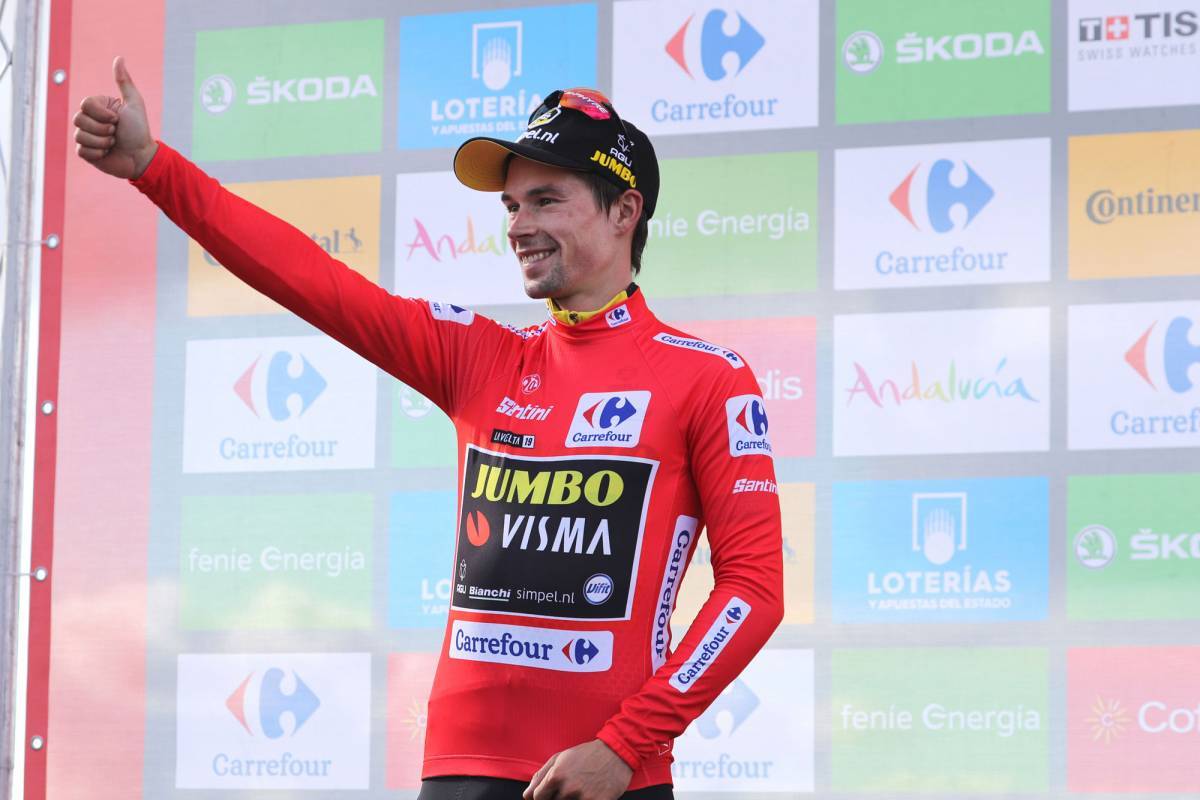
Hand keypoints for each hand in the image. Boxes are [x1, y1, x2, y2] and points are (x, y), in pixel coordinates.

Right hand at [74, 56, 156, 178]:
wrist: (141, 157)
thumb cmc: (139, 130)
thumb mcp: (134, 104)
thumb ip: (125, 82)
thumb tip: (119, 58)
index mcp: (98, 107)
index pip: (85, 104)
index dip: (101, 114)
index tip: (117, 120)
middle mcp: (89, 120)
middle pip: (79, 119)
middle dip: (102, 129)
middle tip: (116, 133)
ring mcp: (86, 136)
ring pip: (79, 135)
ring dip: (102, 142)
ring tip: (113, 143)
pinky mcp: (86, 153)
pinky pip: (81, 151)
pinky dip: (97, 153)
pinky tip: (107, 153)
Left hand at [524, 739, 632, 799]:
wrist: (616, 753)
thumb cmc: (585, 755)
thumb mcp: (560, 758)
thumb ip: (540, 776)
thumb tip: (527, 796)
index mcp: (557, 775)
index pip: (537, 798)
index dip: (541, 797)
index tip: (548, 793)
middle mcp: (569, 789)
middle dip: (557, 798)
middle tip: (568, 789)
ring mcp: (584, 798)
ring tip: (579, 790)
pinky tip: (588, 794)